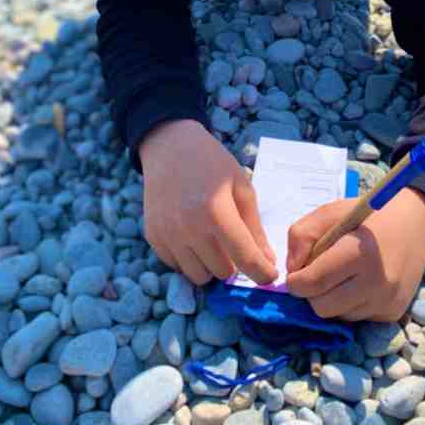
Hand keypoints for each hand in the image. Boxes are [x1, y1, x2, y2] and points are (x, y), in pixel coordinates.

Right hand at [139, 119, 277, 286]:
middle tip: (235, 244)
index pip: (245, 258)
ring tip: (214, 242)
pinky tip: (194, 238)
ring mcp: (168, 234)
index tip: (270, 276)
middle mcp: (189, 227)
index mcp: (217, 212)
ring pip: (198, 276)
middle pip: (222, 272)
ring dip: (212, 265)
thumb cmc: (213, 164)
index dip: (262, 273)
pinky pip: (177, 266)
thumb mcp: (241, 187)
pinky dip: (190, 259)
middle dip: (235, 264)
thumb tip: (267, 261)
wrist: (170, 147)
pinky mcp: (153, 236)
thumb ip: (254, 227)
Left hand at [285, 187, 424, 321]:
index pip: (312, 283)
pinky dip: (350, 304)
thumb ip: (302, 236)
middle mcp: (376, 282)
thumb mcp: (329, 212)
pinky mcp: (393, 313)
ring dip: (332, 299)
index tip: (296, 272)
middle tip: (318, 273)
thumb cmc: (367, 218)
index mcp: (358, 252)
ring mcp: (387, 301)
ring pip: (338, 316)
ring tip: (343, 275)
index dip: (295, 281)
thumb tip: (292, 269)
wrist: (415, 225)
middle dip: (312, 293)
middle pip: (321, 307)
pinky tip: (360, 283)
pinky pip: (357, 318)